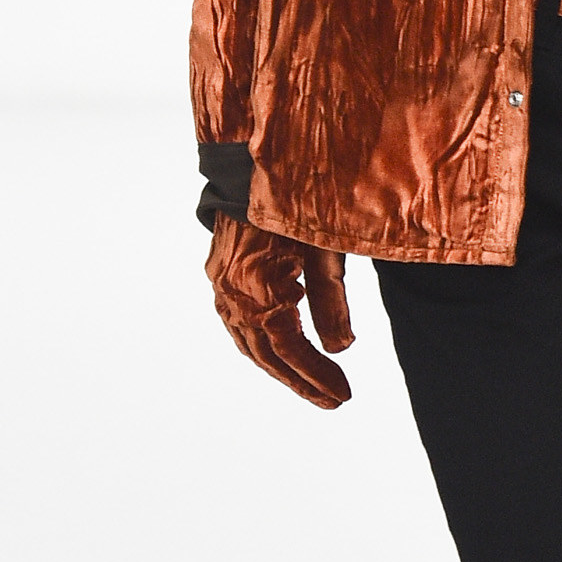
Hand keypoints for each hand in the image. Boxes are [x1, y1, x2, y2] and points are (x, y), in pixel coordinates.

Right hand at [206, 213, 354, 407]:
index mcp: (258, 285)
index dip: (316, 374)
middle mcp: (232, 292)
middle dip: (300, 380)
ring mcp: (221, 285)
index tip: (342, 393)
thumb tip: (341, 350)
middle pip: (265, 353)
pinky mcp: (219, 275)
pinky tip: (281, 350)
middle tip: (332, 400)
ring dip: (280, 367)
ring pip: (248, 342)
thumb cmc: (294, 197)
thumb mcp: (324, 248)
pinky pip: (237, 323)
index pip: (288, 347)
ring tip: (312, 385)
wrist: (248, 162)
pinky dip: (260, 344)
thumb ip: (331, 301)